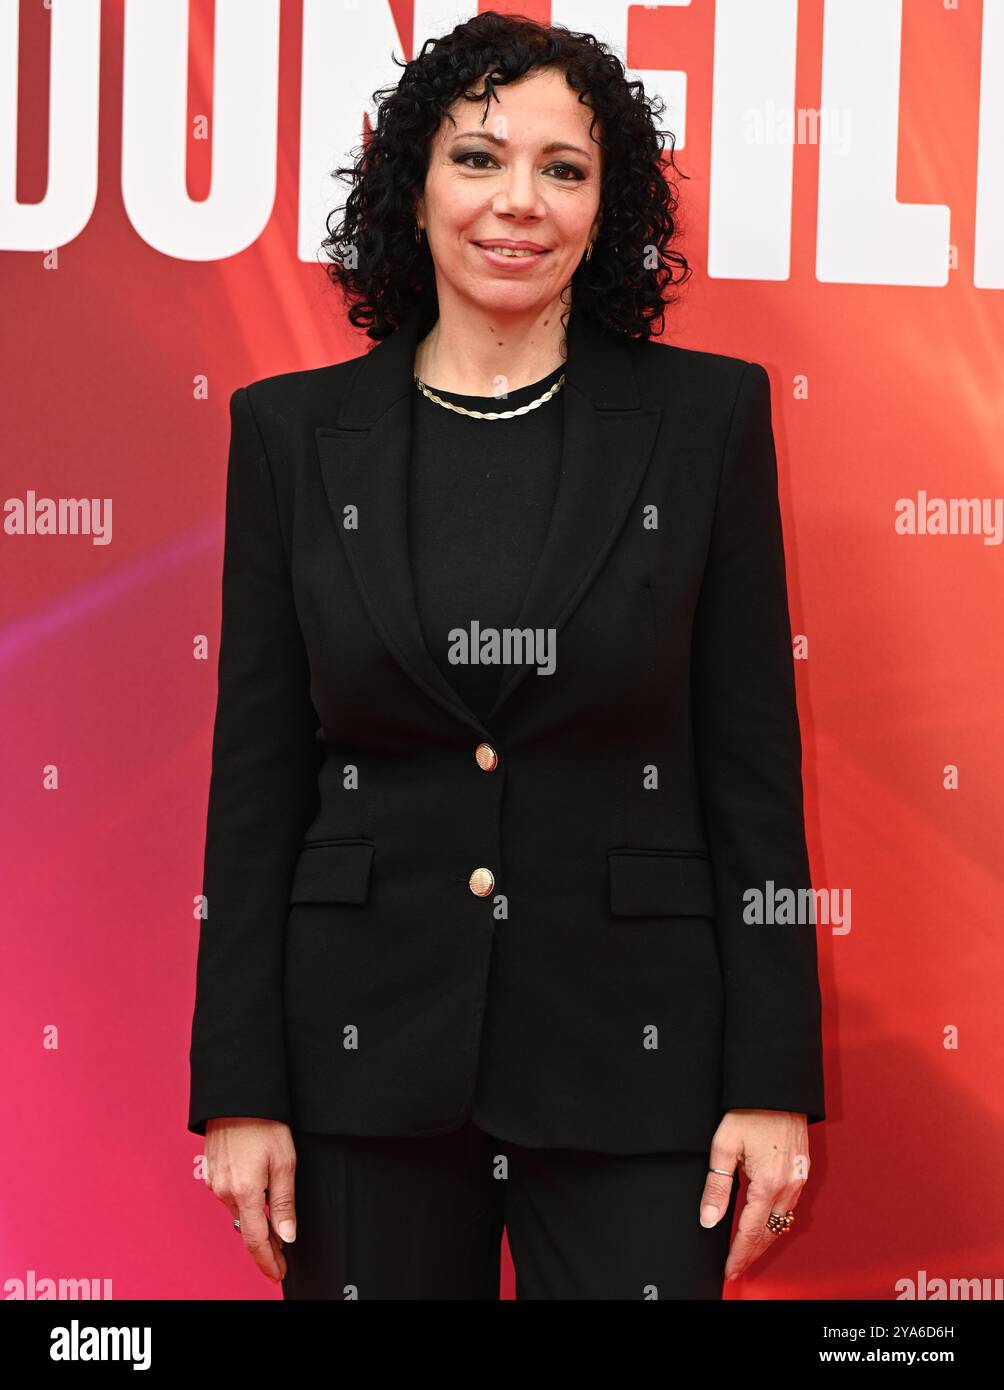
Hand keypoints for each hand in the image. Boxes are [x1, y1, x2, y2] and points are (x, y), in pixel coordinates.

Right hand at [203, 1117, 297, 1282]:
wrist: (237, 1095)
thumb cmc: (264, 1123)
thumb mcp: (284, 1162)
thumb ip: (284, 1203)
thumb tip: (287, 1236)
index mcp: (245, 1192)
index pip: (256, 1240)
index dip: (268, 1261)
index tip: (278, 1273)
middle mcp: (225, 1191)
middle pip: (246, 1228)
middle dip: (264, 1244)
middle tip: (281, 1257)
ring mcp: (215, 1181)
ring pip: (237, 1211)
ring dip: (254, 1221)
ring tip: (273, 1227)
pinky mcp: (211, 1171)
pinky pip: (229, 1196)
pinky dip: (243, 1203)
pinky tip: (256, 1197)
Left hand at [699, 1108, 810, 1283]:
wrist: (777, 1088)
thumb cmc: (749, 1111)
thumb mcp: (724, 1146)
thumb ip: (716, 1186)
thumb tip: (709, 1219)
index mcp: (767, 1184)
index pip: (750, 1231)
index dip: (738, 1253)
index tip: (729, 1269)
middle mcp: (788, 1187)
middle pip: (769, 1233)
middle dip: (752, 1253)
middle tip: (736, 1267)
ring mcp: (798, 1180)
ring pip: (781, 1222)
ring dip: (764, 1239)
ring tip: (746, 1251)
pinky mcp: (802, 1171)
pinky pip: (789, 1206)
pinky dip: (775, 1221)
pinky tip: (764, 1223)